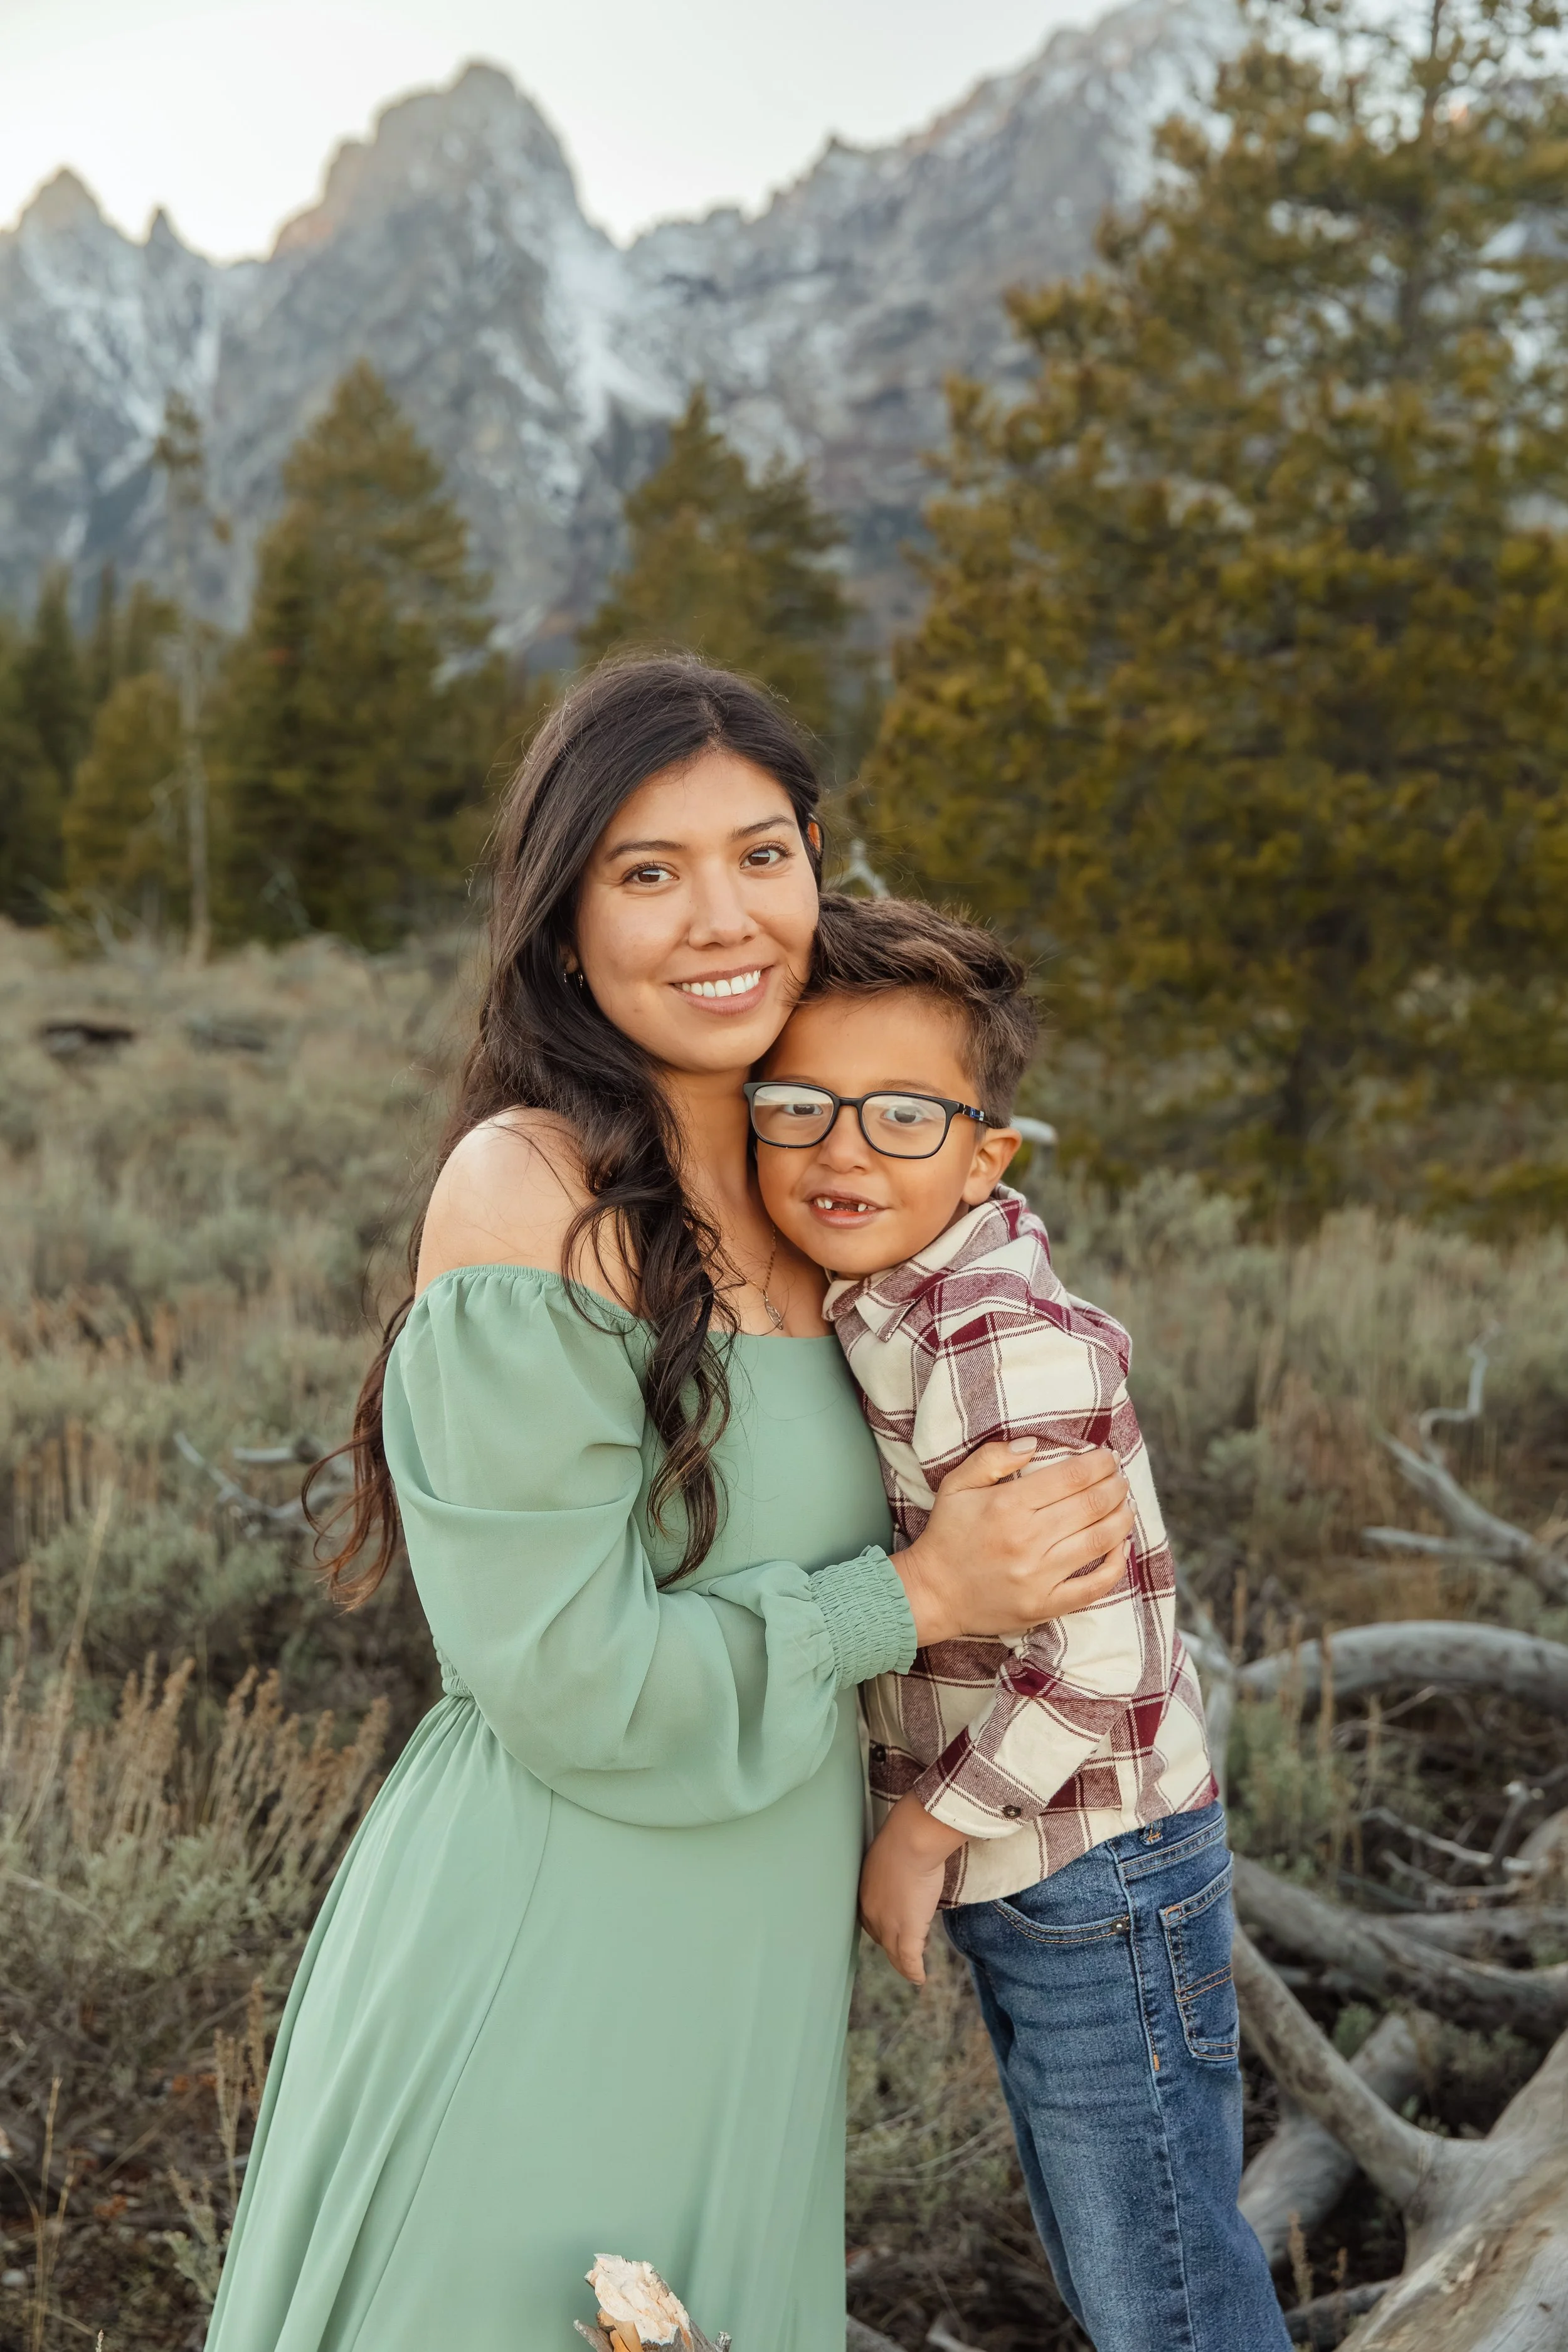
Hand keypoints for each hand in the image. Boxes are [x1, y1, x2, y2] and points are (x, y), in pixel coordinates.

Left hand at [858, 1795, 965, 1986]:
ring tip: (911, 1970)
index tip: (892, 1929)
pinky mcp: (908, 1932)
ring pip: (894, 1953)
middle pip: (880, 1938)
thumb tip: (901, 1862)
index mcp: (864, 1893)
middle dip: (891, 1945)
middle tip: (905, 1950)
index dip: (882, 1927)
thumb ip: (890, 1867)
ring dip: (902, 1963)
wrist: (910, 1842)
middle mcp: (872, 1913)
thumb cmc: (902, 1838)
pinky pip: (909, 1959)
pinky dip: (914, 1971)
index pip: (871, 1918)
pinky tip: (919, 1979)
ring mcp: (889, 1925)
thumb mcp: (887, 1855)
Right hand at [896, 1443, 1132, 1648]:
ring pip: (1100, 1541)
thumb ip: (993, 1458)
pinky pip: (1094, 1586)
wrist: (933, 1593)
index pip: (1071, 1477)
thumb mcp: (957, 1485)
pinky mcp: (1045, 1605)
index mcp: (1008, 1506)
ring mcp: (1039, 1576)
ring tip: (1125, 1506)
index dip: (1099, 1463)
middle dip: (1115, 1486)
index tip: (1108, 1458)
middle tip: (1120, 1478)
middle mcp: (1028, 1540)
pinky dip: (1116, 1565)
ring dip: (1122, 1518)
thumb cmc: (947, 1535)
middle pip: (1092, 1505)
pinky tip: (1121, 1547)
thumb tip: (1034, 1443)